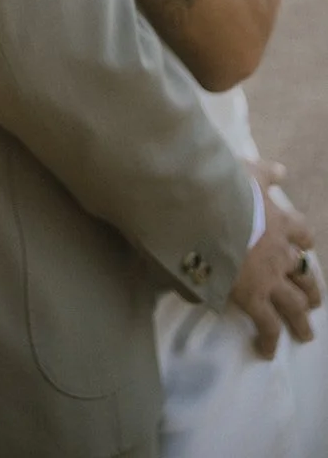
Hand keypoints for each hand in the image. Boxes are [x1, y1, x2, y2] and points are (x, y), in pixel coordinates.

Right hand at [231, 169, 321, 357]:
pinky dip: (269, 339)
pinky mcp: (253, 296)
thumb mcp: (248, 170)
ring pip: (295, 304)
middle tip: (314, 301)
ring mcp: (270, 276)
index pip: (302, 234)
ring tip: (305, 333)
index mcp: (279, 220)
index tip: (302, 247)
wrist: (208, 209)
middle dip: (311, 289)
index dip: (303, 242)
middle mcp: (280, 251)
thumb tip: (281, 170)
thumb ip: (266, 172)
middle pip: (305, 274)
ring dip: (302, 319)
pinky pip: (268, 324)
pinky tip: (266, 351)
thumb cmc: (224, 187)